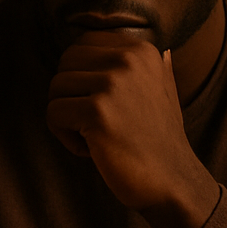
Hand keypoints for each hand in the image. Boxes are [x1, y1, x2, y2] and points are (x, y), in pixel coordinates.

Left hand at [46, 30, 219, 227]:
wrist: (173, 181)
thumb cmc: (161, 142)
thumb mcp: (165, 92)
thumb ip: (151, 68)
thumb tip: (152, 46)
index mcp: (141, 50)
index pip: (82, 45)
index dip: (81, 78)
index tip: (101, 105)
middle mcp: (128, 59)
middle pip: (65, 64)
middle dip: (70, 96)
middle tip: (93, 123)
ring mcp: (112, 84)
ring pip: (56, 88)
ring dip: (66, 118)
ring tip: (94, 137)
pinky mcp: (97, 112)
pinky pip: (53, 114)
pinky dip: (64, 137)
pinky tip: (91, 150)